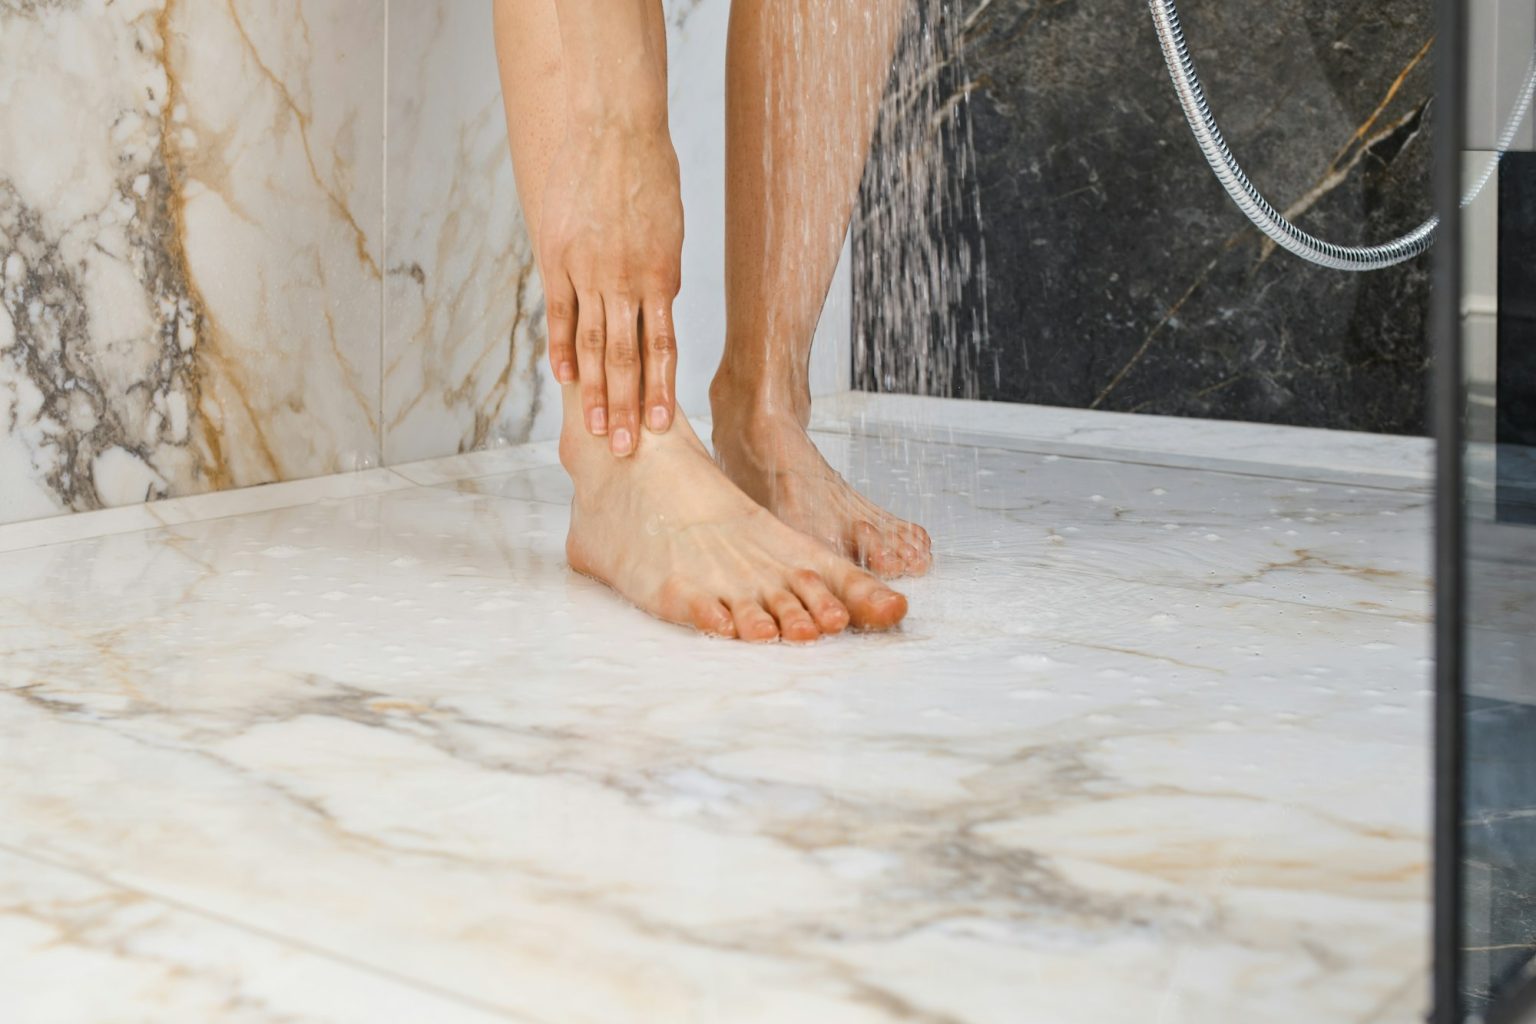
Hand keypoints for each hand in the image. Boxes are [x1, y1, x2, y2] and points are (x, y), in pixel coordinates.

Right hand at [539, 122, 682, 456]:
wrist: (609, 123)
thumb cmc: (645, 166)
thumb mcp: (668, 222)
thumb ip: (659, 266)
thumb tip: (656, 298)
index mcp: (663, 274)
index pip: (663, 346)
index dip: (660, 389)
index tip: (662, 426)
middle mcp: (628, 279)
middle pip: (628, 357)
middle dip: (627, 408)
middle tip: (625, 449)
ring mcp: (590, 270)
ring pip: (594, 344)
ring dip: (594, 391)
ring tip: (595, 430)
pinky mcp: (557, 256)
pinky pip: (559, 311)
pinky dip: (562, 346)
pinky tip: (564, 377)